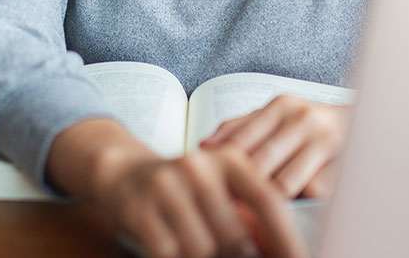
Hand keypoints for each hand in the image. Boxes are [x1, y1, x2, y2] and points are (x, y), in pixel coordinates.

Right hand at [48, 118, 306, 257]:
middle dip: (240, 257)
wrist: (122, 173)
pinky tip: (172, 247)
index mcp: (228, 159)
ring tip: (197, 247)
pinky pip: (169, 253)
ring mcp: (166, 186)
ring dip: (203, 257)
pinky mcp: (139, 208)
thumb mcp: (219, 190)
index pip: (269, 201)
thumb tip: (280, 250)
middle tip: (233, 256)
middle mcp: (198, 167)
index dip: (286, 239)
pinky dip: (174, 257)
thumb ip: (250, 215)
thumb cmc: (182, 189)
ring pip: (202, 249)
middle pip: (236, 235)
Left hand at [200, 96, 349, 198]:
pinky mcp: (342, 167)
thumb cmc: (310, 124)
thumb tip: (205, 146)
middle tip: (224, 203)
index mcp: (281, 106)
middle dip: (240, 185)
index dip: (223, 165)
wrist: (365, 122)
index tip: (207, 183)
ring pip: (283, 183)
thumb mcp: (276, 115)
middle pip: (259, 163)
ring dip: (267, 197)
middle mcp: (303, 120)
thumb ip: (241, 127)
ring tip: (251, 208)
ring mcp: (324, 143)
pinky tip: (285, 209)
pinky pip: (310, 193)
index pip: (241, 140)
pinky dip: (297, 202)